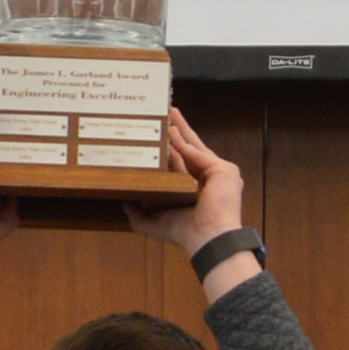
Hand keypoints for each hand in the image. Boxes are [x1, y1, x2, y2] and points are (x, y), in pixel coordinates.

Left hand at [124, 108, 248, 269]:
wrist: (206, 237)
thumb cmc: (186, 233)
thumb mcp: (155, 224)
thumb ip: (139, 217)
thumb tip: (125, 204)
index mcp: (194, 190)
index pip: (181, 165)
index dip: (170, 152)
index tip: (158, 140)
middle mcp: (208, 180)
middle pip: (189, 150)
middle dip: (177, 132)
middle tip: (165, 115)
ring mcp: (218, 173)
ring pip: (194, 146)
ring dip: (181, 129)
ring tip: (167, 113)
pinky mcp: (223, 169)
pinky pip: (198, 152)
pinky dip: (184, 142)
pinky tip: (171, 130)